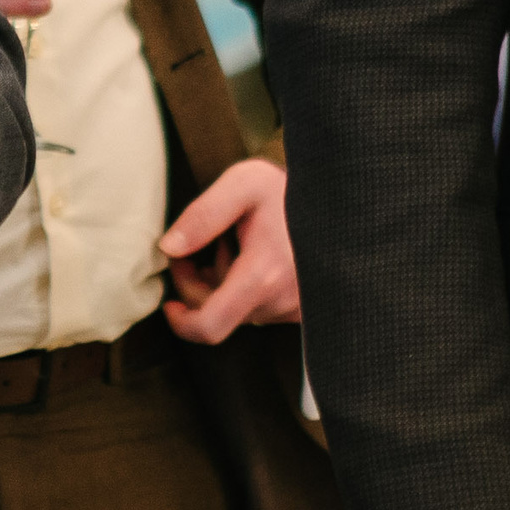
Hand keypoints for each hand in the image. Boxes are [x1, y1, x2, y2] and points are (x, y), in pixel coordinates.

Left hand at [160, 156, 298, 342]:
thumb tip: (169, 248)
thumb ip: (202, 215)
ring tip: (239, 239)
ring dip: (225, 280)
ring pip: (239, 309)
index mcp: (263, 276)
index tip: (169, 304)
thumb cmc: (288, 189)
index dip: (183, 322)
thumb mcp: (242, 184)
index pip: (212, 326)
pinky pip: (262, 307)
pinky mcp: (304, 308)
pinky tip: (257, 253)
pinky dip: (248, 286)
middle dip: (198, 281)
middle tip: (203, 241)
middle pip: (219, 314)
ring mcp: (296, 308)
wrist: (340, 199)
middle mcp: (283, 301)